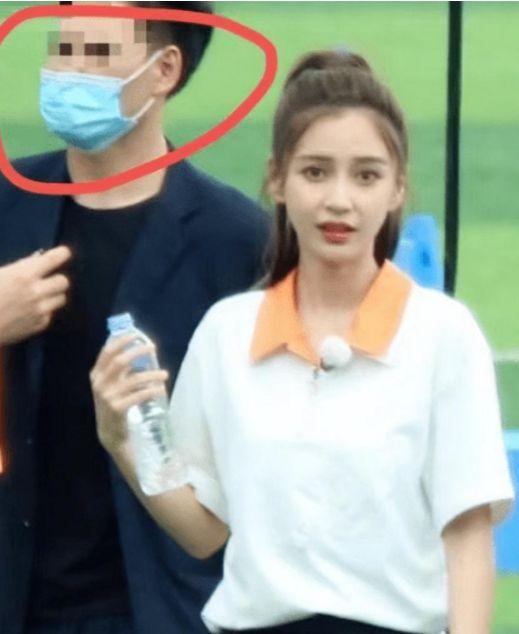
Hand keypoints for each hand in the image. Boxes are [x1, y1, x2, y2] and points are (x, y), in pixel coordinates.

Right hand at [0, 246, 71, 345]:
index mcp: (23, 274)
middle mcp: (36, 292)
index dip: (61, 254)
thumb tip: (35, 261)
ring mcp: (39, 310)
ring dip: (52, 295)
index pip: (54, 259)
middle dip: (56, 278)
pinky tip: (30, 311)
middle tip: (47, 279)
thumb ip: (18, 268)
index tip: (63, 253)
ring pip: (61, 298)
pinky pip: (50, 315)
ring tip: (39, 296)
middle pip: (63, 281)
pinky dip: (43, 312)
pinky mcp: (38, 325)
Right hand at [90, 334, 168, 454]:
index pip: (107, 352)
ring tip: (165, 374)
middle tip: (153, 347)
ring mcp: (107, 396)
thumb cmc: (115, 403)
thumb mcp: (113, 384)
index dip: (121, 341)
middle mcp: (99, 384)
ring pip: (133, 379)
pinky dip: (152, 391)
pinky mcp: (117, 408)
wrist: (110, 432)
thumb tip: (138, 350)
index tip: (135, 334)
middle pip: (120, 361)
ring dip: (152, 375)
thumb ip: (121, 369)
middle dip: (138, 352)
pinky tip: (161, 389)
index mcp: (96, 374)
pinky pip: (138, 395)